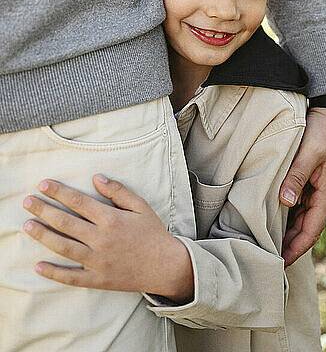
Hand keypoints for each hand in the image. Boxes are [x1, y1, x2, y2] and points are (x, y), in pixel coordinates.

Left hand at [23, 175, 193, 302]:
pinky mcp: (98, 279)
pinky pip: (71, 277)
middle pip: (66, 222)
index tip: (43, 184)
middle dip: (44, 210)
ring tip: (28, 225)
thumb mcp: (140, 206)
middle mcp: (101, 240)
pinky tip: (38, 266)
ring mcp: (98, 261)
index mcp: (111, 219)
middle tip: (27, 202)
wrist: (166, 266)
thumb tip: (96, 178)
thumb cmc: (153, 233)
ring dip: (44, 236)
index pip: (79, 202)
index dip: (59, 192)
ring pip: (64, 247)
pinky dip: (54, 273)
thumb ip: (118, 191)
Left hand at [279, 107, 325, 266]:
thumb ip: (296, 176)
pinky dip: (288, 215)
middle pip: (305, 229)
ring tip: (265, 242)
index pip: (310, 232)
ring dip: (287, 231)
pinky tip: (274, 218)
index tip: (279, 263)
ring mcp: (318, 189)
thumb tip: (286, 202)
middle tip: (266, 257)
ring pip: (302, 218)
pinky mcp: (312, 180)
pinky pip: (300, 205)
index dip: (295, 249)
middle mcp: (324, 196)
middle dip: (289, 245)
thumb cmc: (321, 130)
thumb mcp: (309, 152)